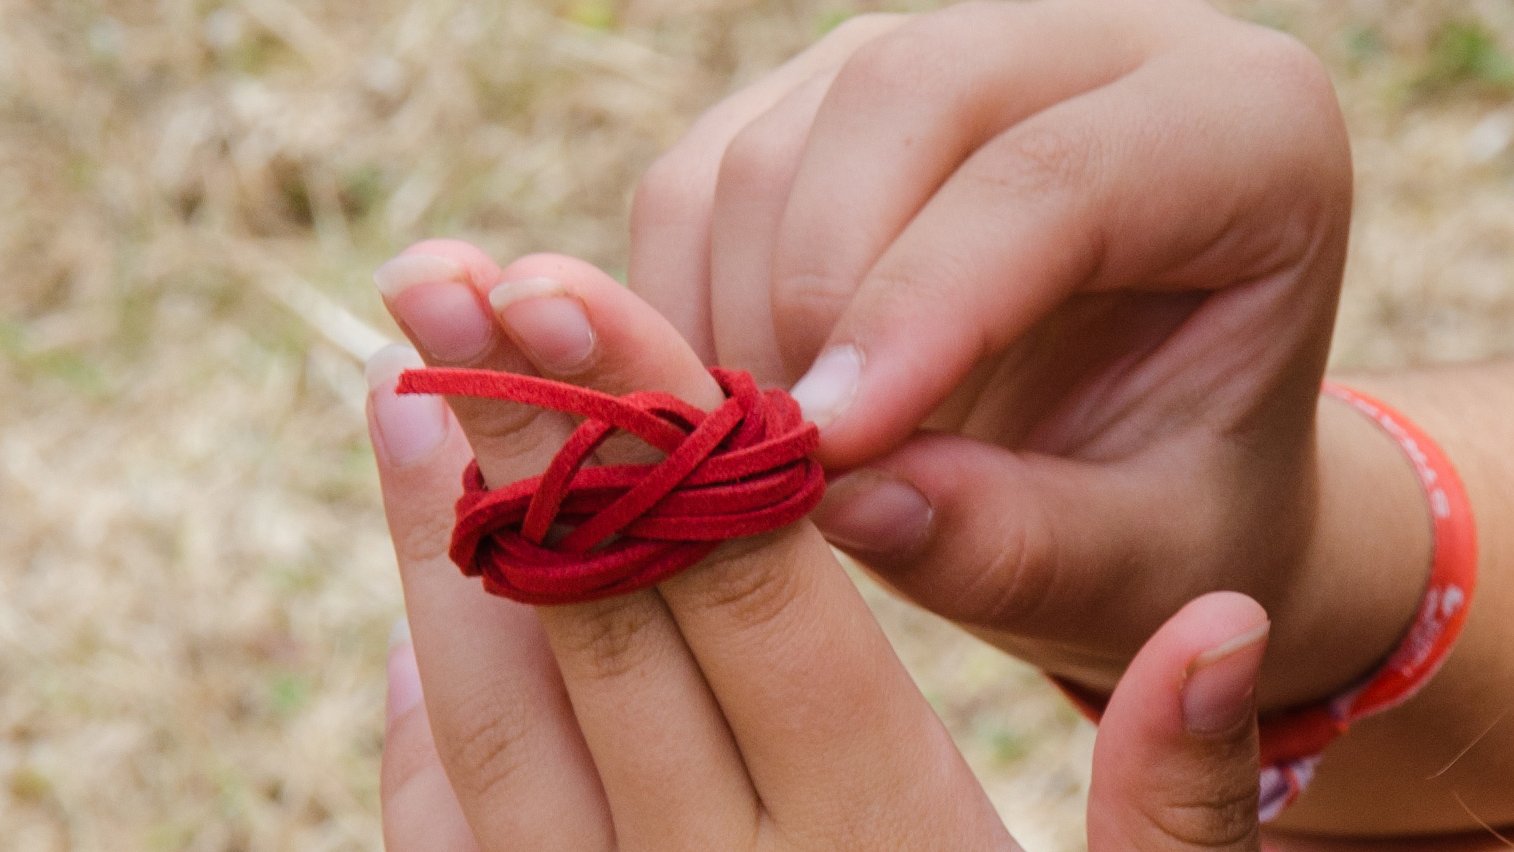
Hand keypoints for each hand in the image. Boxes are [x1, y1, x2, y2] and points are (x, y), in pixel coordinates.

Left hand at [368, 242, 1269, 849]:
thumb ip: (1176, 803)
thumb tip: (1217, 624)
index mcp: (875, 834)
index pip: (748, 581)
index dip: (655, 428)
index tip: (568, 296)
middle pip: (605, 621)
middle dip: (524, 441)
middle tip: (443, 293)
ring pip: (496, 727)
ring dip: (440, 555)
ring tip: (400, 402)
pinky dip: (421, 743)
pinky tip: (413, 636)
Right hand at [625, 0, 1383, 710]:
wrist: (1141, 462)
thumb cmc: (1176, 505)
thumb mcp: (1145, 561)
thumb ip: (1021, 544)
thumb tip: (845, 503)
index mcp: (1249, 134)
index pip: (1060, 174)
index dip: (923, 307)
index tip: (830, 454)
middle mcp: (1099, 52)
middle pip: (900, 94)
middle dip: (812, 289)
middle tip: (799, 459)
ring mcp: (948, 59)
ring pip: (773, 136)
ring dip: (735, 312)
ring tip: (784, 455)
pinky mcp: (832, 108)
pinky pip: (702, 177)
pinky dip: (684, 303)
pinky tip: (740, 406)